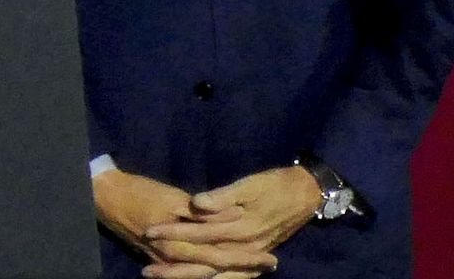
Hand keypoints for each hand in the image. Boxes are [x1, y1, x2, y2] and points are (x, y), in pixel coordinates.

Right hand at [94, 170, 278, 278]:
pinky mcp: (159, 258)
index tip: (272, 257)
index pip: (222, 255)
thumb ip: (204, 211)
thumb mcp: (172, 198)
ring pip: (204, 273)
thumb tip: (234, 216)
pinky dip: (206, 273)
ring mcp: (166, 260)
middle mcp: (176, 257)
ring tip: (252, 272)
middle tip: (271, 265)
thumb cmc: (139, 193)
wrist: (106, 196)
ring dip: (229, 273)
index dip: (247, 257)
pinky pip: (189, 271)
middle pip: (217, 268)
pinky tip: (218, 272)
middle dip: (244, 268)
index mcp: (181, 243)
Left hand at [142, 167, 321, 276]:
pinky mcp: (254, 257)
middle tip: (147, 272)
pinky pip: (230, 276)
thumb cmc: (275, 185)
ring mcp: (250, 256)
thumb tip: (196, 204)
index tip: (149, 232)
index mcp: (240, 228)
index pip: (199, 234)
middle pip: (204, 263)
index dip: (173, 234)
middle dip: (174, 268)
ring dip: (188, 278)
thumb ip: (223, 197)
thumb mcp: (250, 185)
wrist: (307, 195)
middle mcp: (244, 247)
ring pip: (215, 275)